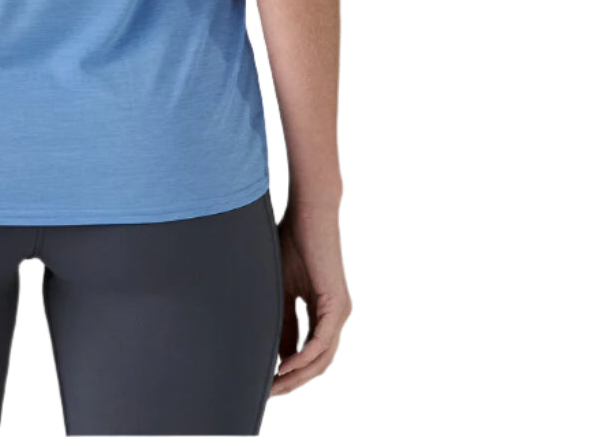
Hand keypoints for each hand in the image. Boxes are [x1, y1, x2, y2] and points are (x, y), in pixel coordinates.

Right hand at [273, 206, 350, 394]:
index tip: (265, 381)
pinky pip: (321, 342)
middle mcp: (335, 315)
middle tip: (267, 393)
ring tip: (273, 386)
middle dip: (292, 381)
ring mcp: (339, 312)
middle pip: (317, 362)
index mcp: (323, 310)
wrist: (310, 211)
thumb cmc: (292, 239)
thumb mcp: (281, 286)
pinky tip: (284, 366)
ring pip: (321, 358)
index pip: (308, 351)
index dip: (287, 369)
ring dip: (297, 376)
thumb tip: (275, 351)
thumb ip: (283, 318)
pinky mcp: (336, 304)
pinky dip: (303, 357)